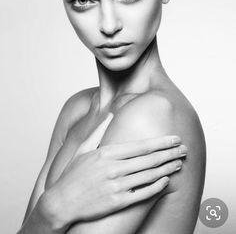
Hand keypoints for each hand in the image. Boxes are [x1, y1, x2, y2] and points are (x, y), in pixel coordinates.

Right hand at [45, 135, 186, 229]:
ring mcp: (116, 186)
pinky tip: (166, 180)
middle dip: (170, 153)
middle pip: (149, 159)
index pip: (142, 146)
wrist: (61, 202)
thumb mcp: (84, 148)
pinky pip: (142, 193)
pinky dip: (156, 186)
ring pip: (149, 175)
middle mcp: (113, 168)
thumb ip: (99, 130)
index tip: (175, 138)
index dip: (161, 142)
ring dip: (167, 168)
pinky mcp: (117, 202)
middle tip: (184, 149)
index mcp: (107, 153)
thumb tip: (111, 113)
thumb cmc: (73, 174)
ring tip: (179, 163)